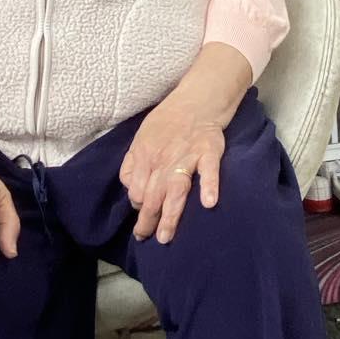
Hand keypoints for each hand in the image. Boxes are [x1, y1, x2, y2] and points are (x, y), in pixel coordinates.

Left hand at [120, 92, 226, 244]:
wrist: (195, 100)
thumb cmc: (166, 123)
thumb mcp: (140, 139)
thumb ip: (132, 165)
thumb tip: (130, 191)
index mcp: (145, 156)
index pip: (136, 190)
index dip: (138, 206)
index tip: (143, 218)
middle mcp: (163, 159)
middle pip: (152, 194)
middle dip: (148, 220)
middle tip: (146, 239)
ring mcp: (187, 156)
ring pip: (176, 188)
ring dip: (170, 213)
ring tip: (166, 235)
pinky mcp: (209, 151)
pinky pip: (209, 170)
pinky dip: (209, 185)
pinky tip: (209, 203)